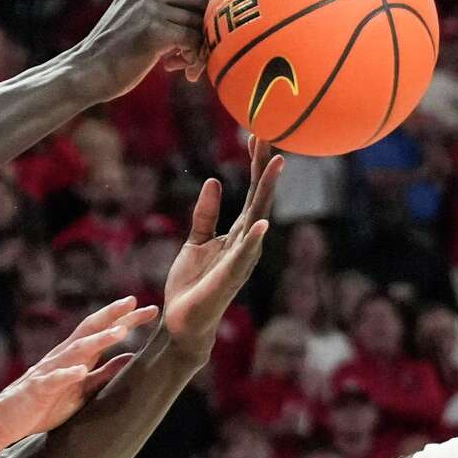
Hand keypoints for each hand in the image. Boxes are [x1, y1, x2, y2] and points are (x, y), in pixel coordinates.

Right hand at [0, 296, 158, 442]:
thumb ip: (104, 373)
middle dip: (112, 316)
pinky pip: (53, 380)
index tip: (149, 310)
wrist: (6, 420)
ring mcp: (49, 371)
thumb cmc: (44, 404)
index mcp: (75, 357)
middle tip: (134, 303)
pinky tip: (81, 371)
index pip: (102, 331)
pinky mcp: (38, 389)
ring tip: (119, 333)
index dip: (124, 320)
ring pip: (75, 351)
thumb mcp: (82, 389)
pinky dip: (67, 374)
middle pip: (89, 330)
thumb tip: (131, 357)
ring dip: (98, 341)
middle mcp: (62, 357)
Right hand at [71, 0, 226, 103]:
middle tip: (192, 58)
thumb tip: (197, 20)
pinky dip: (192, 58)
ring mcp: (150, 8)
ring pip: (197, 25)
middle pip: (199, 3)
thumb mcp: (131, 21)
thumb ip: (157, 11)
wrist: (87, 72)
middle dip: (202, 31)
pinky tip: (179, 70)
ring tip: (183, 68)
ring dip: (196, 50)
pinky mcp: (154, 30)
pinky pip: (192, 41)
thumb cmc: (111, 56)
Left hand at [161, 137, 282, 357]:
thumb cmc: (191, 285)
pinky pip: (242, 256)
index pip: (251, 193)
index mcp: (237, 235)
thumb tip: (214, 181)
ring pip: (257, 220)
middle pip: (259, 199)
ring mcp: (239, 261)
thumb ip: (205, 215)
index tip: (258, 135)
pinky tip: (261, 223)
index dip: (254, 165)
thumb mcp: (195, 241)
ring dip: (266, 192)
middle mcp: (245, 244)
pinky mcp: (228, 279)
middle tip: (270, 136)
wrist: (181, 322)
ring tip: (276, 164)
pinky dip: (253, 241)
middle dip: (265, 168)